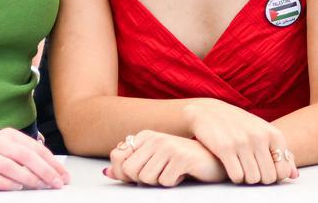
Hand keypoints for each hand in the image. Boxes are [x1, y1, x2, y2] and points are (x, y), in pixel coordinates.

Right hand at [0, 127, 69, 190]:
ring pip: (12, 167)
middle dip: (45, 171)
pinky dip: (6, 183)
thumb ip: (23, 152)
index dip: (52, 163)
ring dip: (28, 178)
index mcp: (9, 135)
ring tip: (40, 187)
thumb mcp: (3, 143)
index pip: (37, 149)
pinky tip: (16, 188)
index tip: (63, 176)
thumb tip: (48, 166)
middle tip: (56, 184)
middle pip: (27, 156)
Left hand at [106, 131, 224, 185]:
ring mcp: (168, 146)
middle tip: (159, 174)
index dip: (123, 173)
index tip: (138, 174)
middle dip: (141, 179)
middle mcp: (154, 138)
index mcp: (145, 136)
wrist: (211, 158)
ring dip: (159, 181)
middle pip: (129, 171)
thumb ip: (130, 165)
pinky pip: (165, 181)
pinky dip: (173, 182)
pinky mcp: (181, 158)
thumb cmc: (180, 161)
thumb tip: (107, 173)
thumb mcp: (153, 160)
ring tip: (171, 171)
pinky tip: (182, 172)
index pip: (116, 157)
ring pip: (145, 178)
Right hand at [182, 98, 297, 183]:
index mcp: (272, 133)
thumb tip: (294, 176)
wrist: (208, 112)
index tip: (263, 168)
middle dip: (259, 178)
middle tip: (251, 169)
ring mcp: (242, 142)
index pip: (283, 170)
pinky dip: (235, 176)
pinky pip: (237, 176)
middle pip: (268, 178)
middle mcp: (259, 137)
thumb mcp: (262, 132)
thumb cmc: (239, 124)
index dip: (273, 175)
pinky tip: (231, 166)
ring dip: (246, 178)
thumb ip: (281, 153)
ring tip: (241, 166)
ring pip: (253, 179)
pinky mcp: (225, 148)